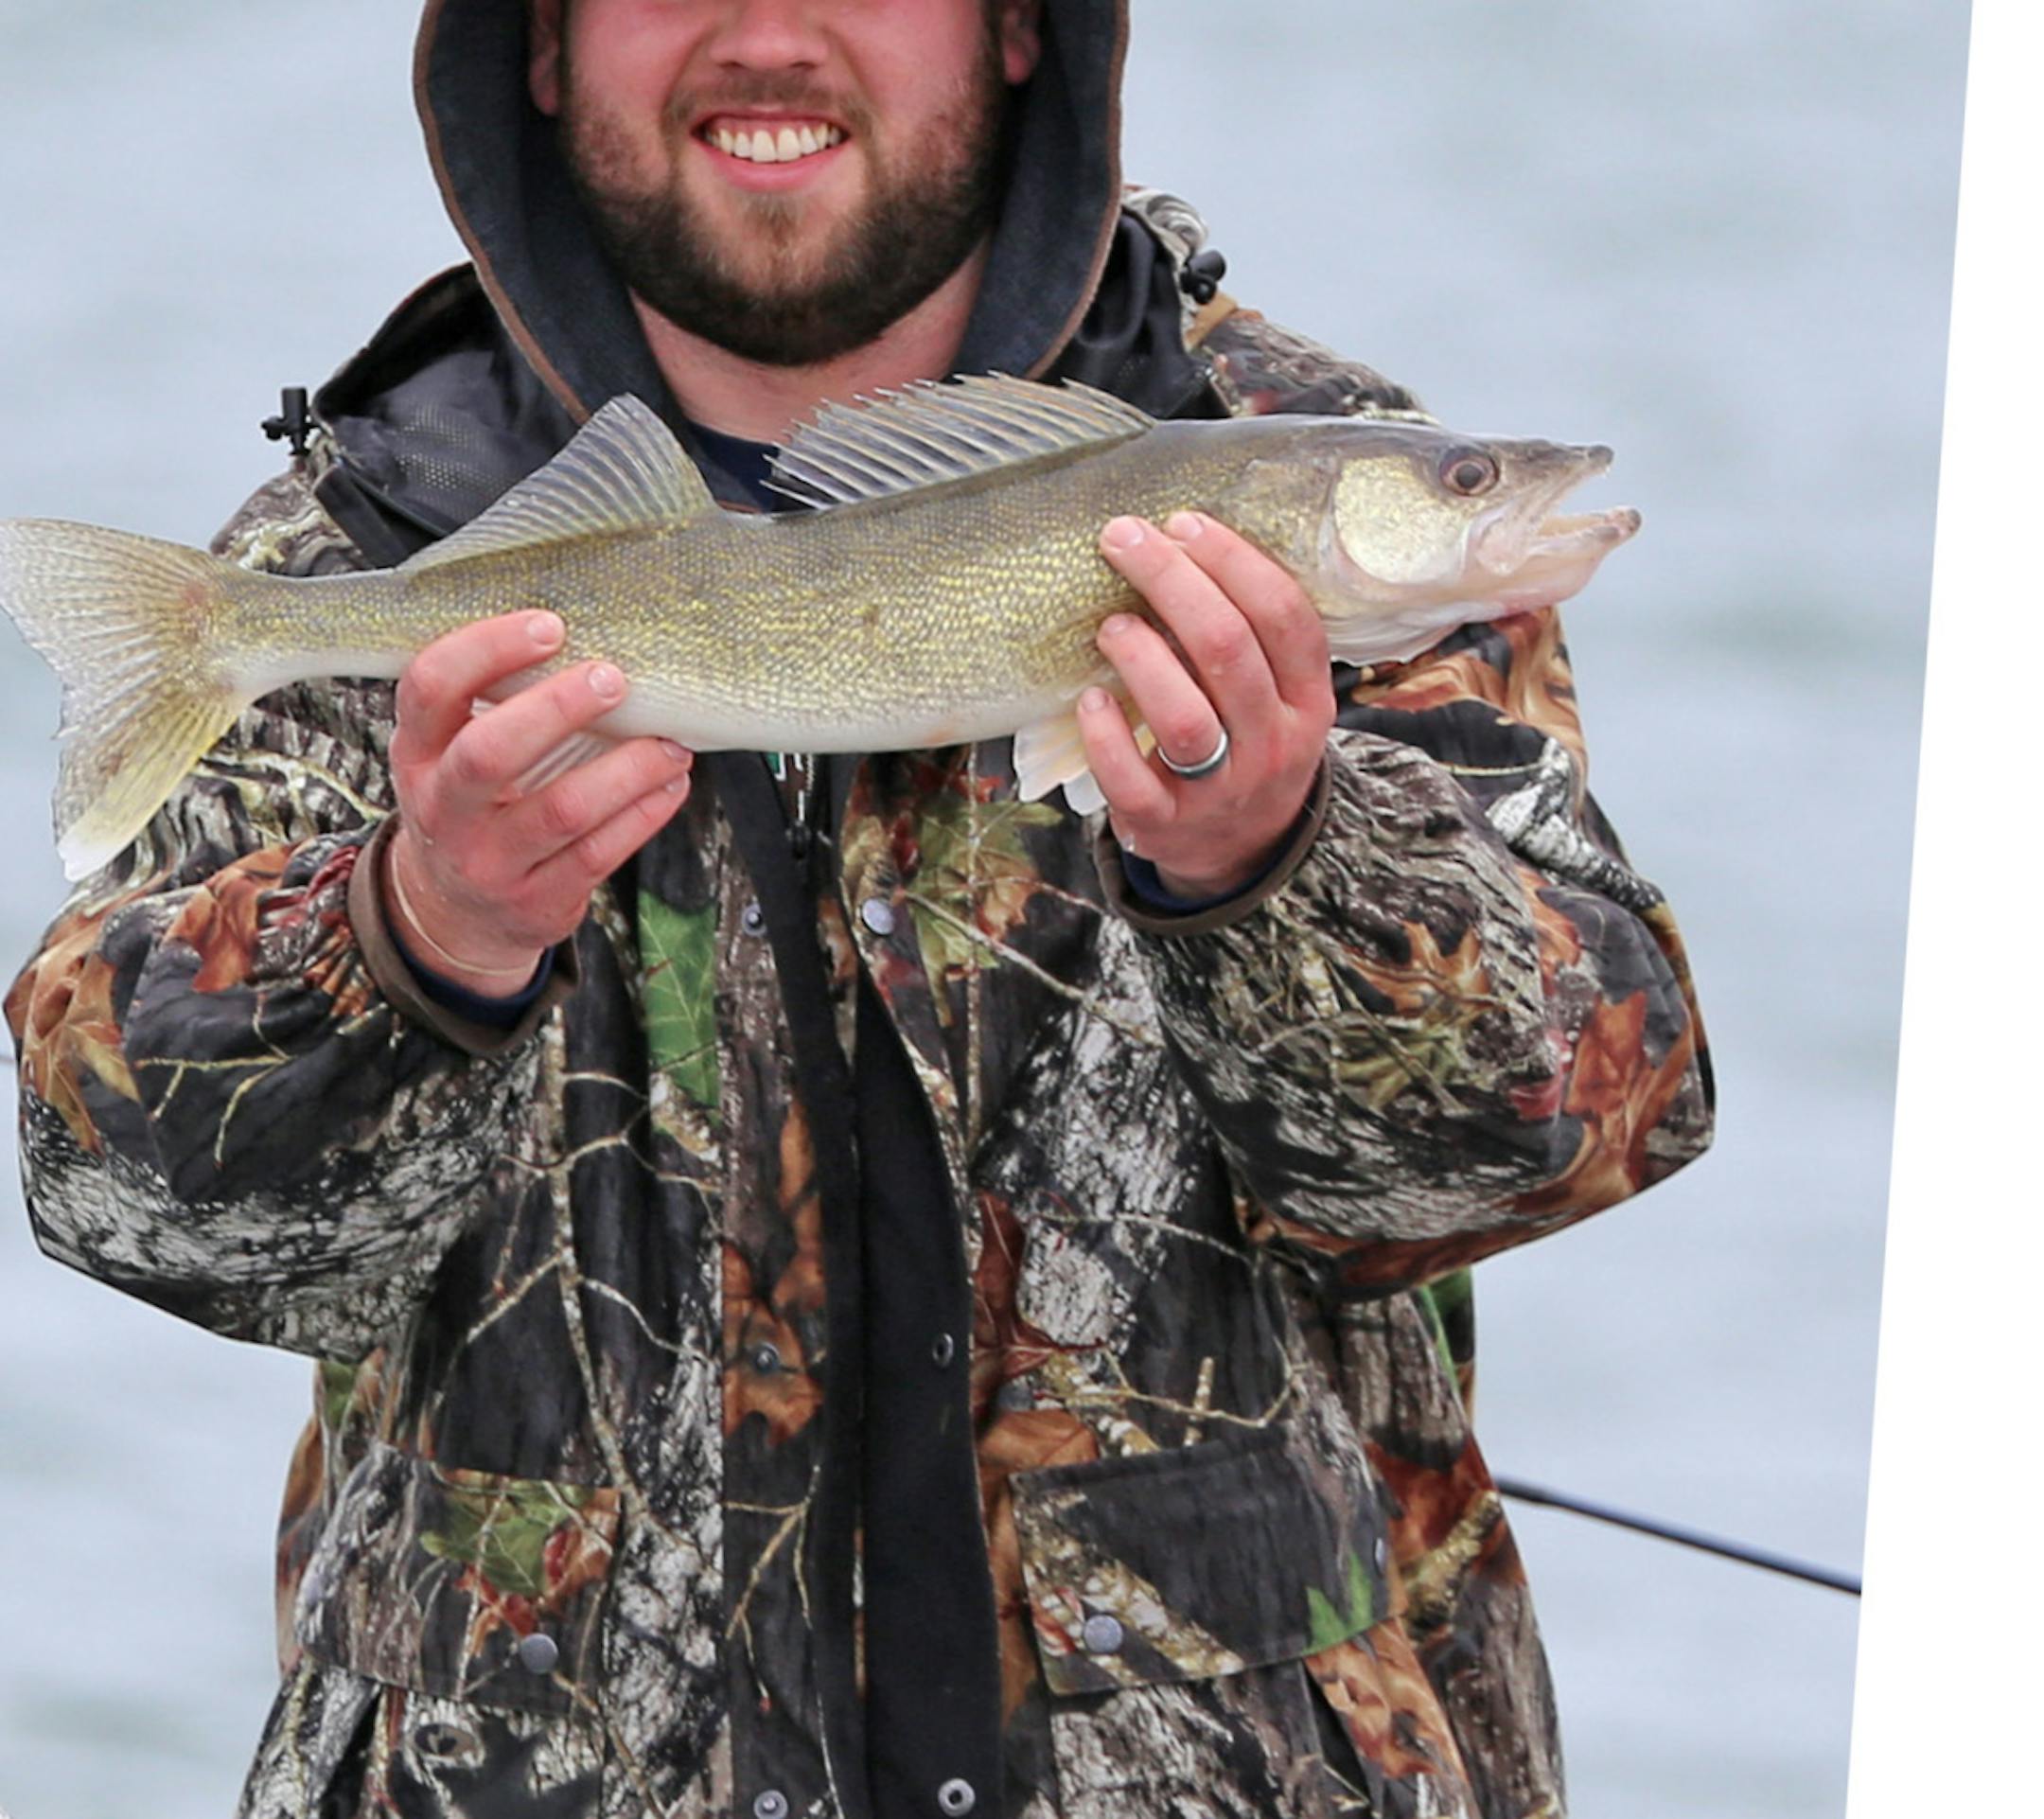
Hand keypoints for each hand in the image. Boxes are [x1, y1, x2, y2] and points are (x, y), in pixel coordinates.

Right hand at [383, 610, 693, 993]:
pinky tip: (671, 784)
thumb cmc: (472, 806)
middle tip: (614, 678)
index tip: (549, 625)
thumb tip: (592, 634)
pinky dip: (643, 814)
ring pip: (562, 810)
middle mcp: (442, 808)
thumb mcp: (450, 755)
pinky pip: (598, 854)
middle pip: (490, 753)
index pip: (430, 688)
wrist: (455, 913)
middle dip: (558, 708)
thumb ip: (493, 705)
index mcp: (418, 753)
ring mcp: (487, 861)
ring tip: (672, 742)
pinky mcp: (535, 900)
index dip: (486, 649)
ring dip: (628, 770)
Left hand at [1080, 512, 1333, 898]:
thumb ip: (1248, 638)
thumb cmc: (1246, 744)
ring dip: (1141, 657)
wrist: (1241, 851)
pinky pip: (1133, 781)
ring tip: (1111, 626)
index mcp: (1308, 700)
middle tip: (1124, 540)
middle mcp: (1274, 744)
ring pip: (1184, 717)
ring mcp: (1222, 789)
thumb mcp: (1276, 697)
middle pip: (1227, 650)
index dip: (1233, 561)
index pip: (1284, 616)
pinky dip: (1105, 736)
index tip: (1183, 523)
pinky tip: (1089, 699)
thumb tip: (1178, 540)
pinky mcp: (1166, 825)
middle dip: (1172, 582)